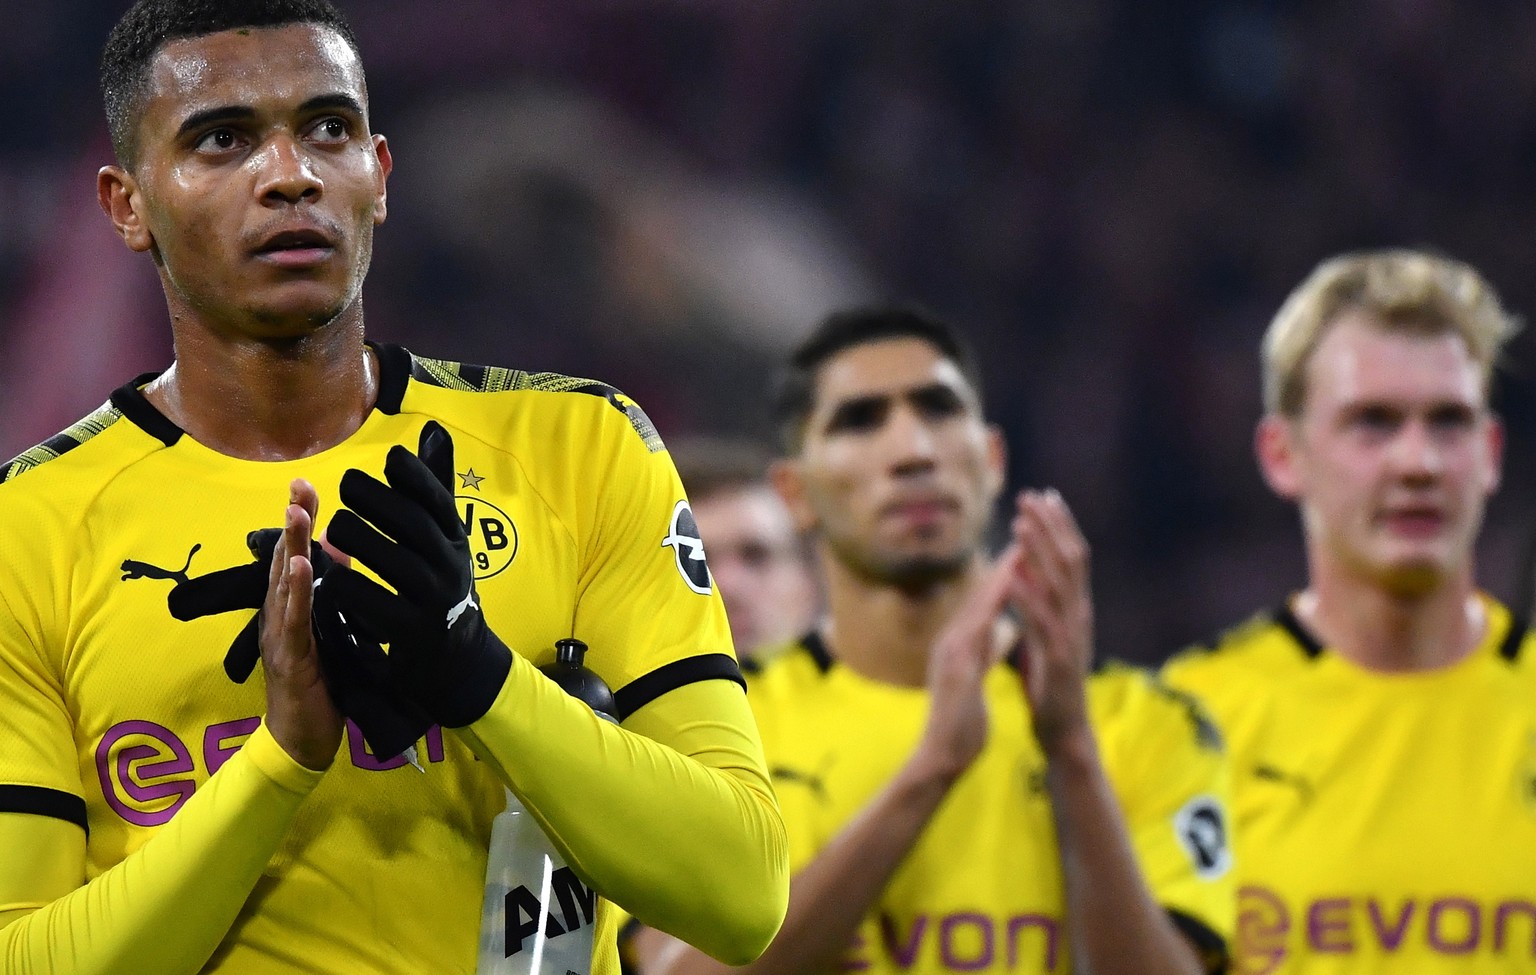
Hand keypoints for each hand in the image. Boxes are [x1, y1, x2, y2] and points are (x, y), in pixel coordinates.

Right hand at [169, 495, 432, 760]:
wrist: (302, 742)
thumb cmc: (317, 687)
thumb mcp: (331, 632)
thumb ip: (334, 593)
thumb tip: (343, 552)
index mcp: (290, 609)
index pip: (294, 556)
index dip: (299, 522)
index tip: (305, 486)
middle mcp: (279, 617)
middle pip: (284, 561)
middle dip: (292, 522)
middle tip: (299, 484)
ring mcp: (280, 636)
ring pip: (284, 585)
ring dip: (291, 547)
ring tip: (298, 513)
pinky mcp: (290, 658)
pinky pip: (294, 621)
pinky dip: (296, 592)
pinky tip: (300, 566)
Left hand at [319, 421, 513, 727]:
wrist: (456, 658)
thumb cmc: (439, 582)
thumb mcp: (444, 536)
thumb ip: (435, 487)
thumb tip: (432, 430)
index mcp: (457, 540)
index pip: (442, 500)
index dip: (418, 476)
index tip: (390, 457)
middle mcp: (451, 566)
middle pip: (414, 525)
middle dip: (378, 501)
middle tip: (346, 485)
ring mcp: (433, 600)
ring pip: (392, 562)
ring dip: (358, 541)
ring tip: (331, 528)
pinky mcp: (411, 633)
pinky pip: (374, 603)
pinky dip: (348, 587)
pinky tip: (328, 576)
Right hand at [915, 543, 1020, 781]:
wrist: (940, 758)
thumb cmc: (959, 727)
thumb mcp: (974, 681)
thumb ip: (982, 655)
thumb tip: (993, 636)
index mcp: (959, 646)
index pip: (986, 604)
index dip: (1006, 577)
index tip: (1027, 552)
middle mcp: (952, 640)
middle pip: (982, 594)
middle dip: (1006, 564)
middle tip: (1027, 533)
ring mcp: (952, 649)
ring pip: (980, 601)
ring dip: (1002, 573)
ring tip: (1024, 545)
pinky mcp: (956, 661)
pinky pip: (979, 623)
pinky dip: (995, 600)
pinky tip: (1011, 583)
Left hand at [1008, 489, 1093, 753]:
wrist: (1063, 731)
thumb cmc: (1050, 684)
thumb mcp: (1044, 636)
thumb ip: (1039, 606)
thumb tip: (1027, 573)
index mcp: (1075, 609)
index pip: (1071, 556)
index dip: (1059, 525)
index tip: (1043, 495)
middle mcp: (1079, 616)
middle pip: (1069, 560)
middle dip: (1050, 526)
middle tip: (1030, 495)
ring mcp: (1071, 636)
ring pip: (1057, 584)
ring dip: (1039, 552)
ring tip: (1020, 524)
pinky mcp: (1058, 658)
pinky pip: (1042, 621)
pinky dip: (1028, 596)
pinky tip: (1011, 576)